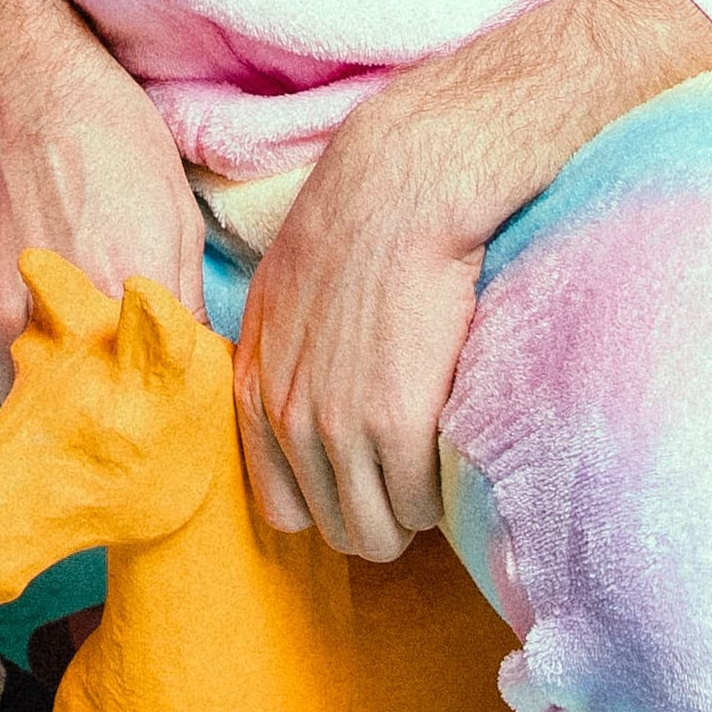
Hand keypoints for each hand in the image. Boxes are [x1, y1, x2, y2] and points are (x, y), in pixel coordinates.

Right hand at [0, 0, 205, 398]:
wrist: (32, 96)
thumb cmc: (119, 150)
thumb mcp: (178, 224)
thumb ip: (185, 312)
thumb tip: (198, 382)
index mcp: (130, 293)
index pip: (153, 400)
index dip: (164, 421)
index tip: (171, 432)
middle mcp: (65, 310)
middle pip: (89, 414)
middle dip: (109, 421)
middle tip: (123, 413)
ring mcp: (7, 312)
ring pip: (35, 404)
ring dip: (57, 400)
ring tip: (79, 372)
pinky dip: (18, 374)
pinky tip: (42, 342)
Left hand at [235, 0, 711, 561]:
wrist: (407, 180)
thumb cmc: (362, 222)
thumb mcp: (291, 293)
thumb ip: (289, 359)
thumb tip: (312, 404)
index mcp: (253, 385)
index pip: (277, 505)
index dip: (326, 499)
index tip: (366, 475)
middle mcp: (282, 414)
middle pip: (331, 527)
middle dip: (375, 512)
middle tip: (415, 472)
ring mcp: (332, 425)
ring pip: (376, 530)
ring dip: (413, 509)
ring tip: (440, 461)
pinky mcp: (391, 424)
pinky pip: (420, 506)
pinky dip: (445, 494)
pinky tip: (459, 445)